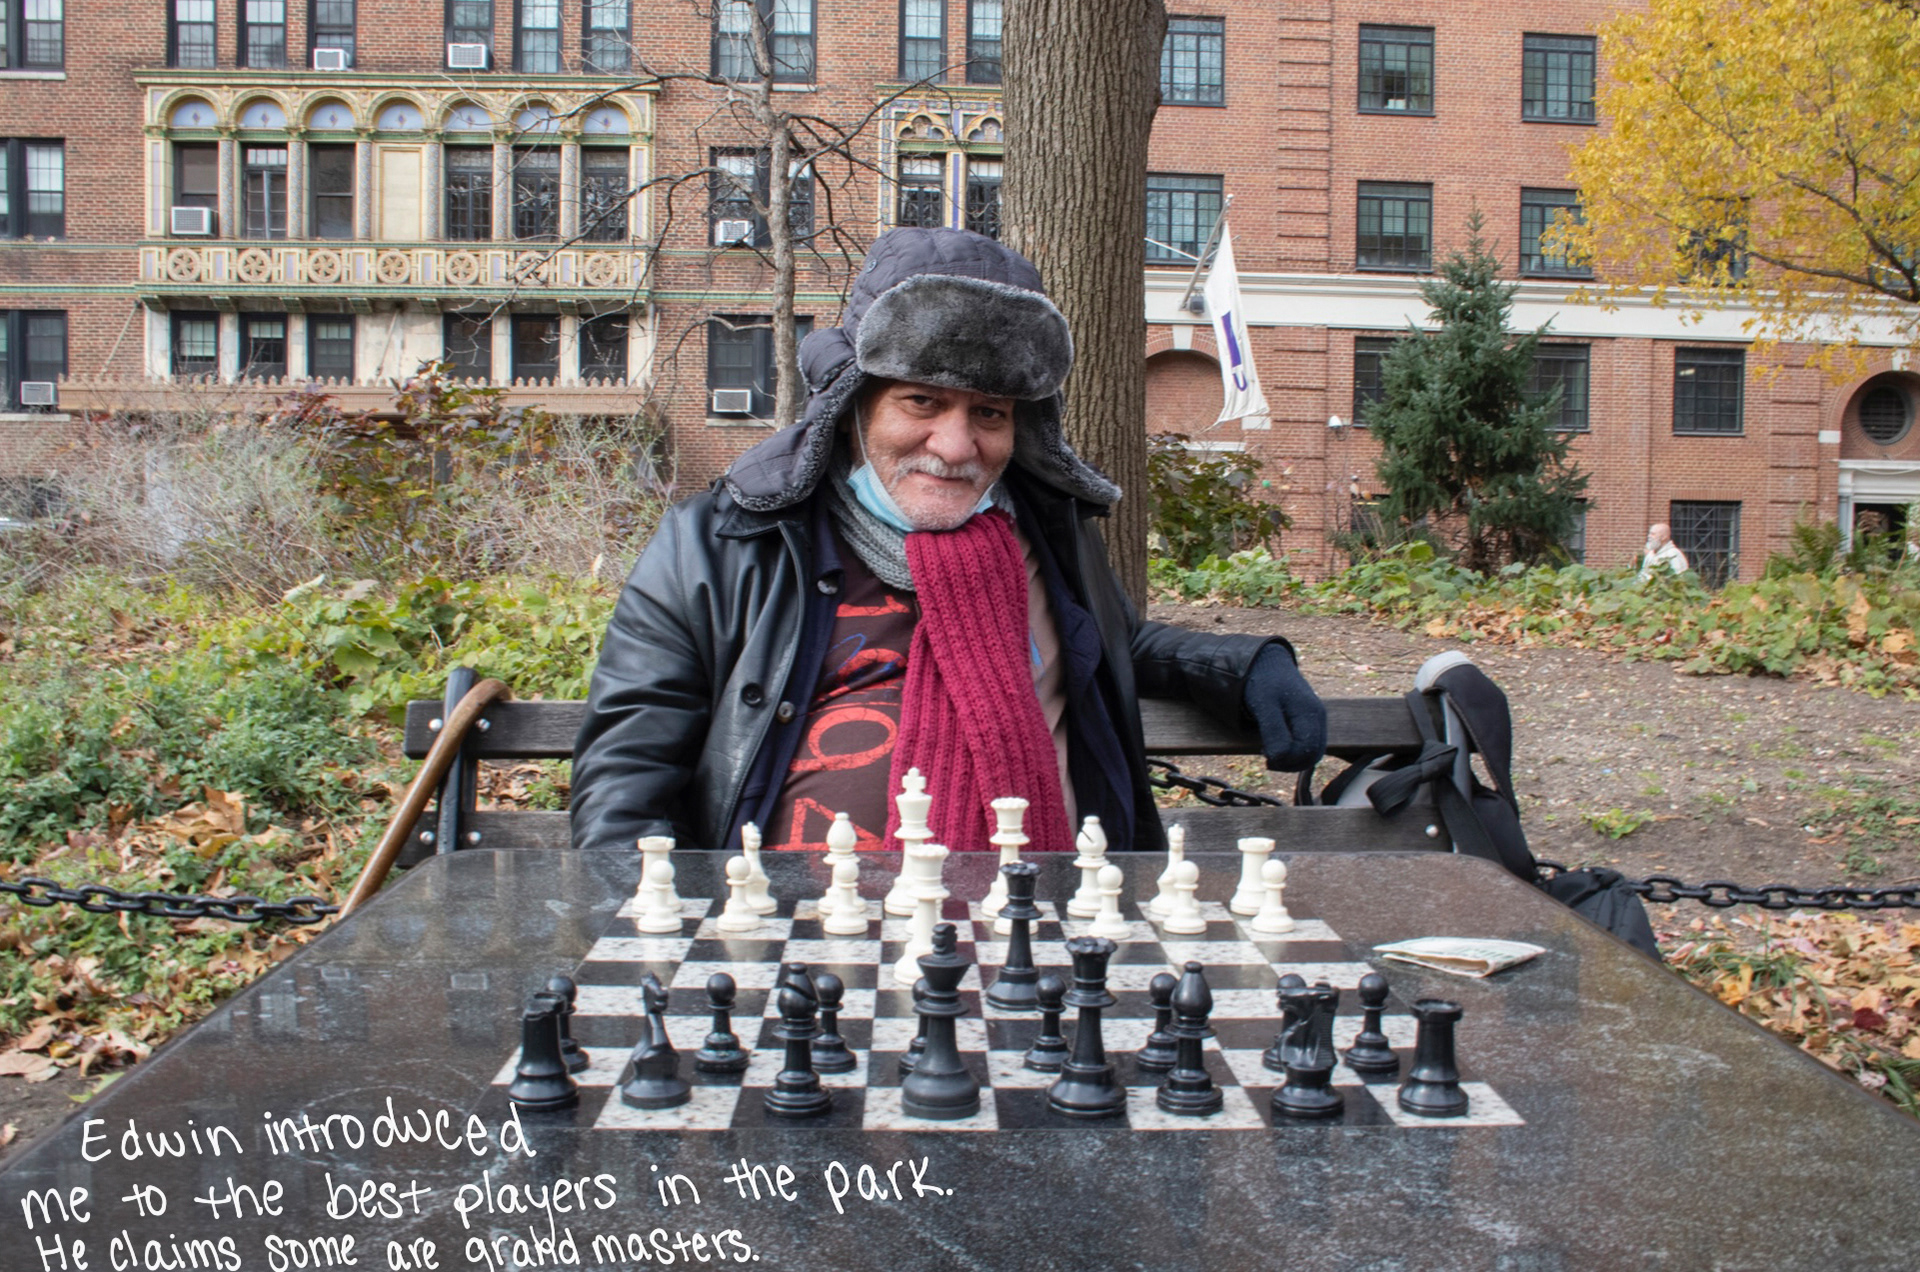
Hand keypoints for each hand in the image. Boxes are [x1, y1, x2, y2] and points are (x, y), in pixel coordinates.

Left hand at [1242, 644, 1326, 771]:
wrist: (1266, 664)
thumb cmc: (1263, 683)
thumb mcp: (1264, 706)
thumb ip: (1273, 732)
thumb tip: (1279, 758)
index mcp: (1310, 713)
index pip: (1307, 750)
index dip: (1287, 760)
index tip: (1266, 757)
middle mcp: (1319, 717)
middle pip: (1313, 755)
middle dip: (1290, 763)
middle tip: (1267, 760)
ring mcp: (1317, 719)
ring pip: (1313, 752)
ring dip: (1293, 759)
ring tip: (1271, 754)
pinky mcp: (1311, 721)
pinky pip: (1309, 744)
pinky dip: (1295, 752)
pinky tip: (1278, 746)